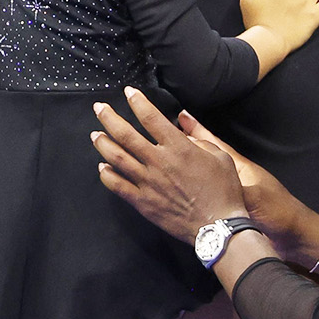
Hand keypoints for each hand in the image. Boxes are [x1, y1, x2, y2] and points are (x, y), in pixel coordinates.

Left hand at [91, 89, 246, 242]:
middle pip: (126, 134)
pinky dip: (107, 174)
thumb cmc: (224, 191)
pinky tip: (102, 167)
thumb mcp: (221, 156)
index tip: (129, 93)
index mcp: (179, 148)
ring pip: (117, 158)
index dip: (137, 102)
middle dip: (109, 117)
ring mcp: (148, 183)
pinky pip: (118, 185)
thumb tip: (183, 125)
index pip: (151, 117)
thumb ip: (200, 138)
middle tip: (99, 108)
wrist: (218, 225)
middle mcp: (159, 162)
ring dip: (103, 143)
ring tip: (95, 134)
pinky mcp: (143, 202)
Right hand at [177, 111, 313, 258]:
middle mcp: (234, 178)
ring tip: (168, 159)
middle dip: (189, 144)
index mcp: (240, 168)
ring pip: (205, 176)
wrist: (295, 238)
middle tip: (167, 134)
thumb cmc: (279, 212)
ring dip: (188, 167)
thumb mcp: (254, 196)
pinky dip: (193, 192)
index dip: (198, 130)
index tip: (182, 115)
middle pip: (207, 156)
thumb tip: (205, 181)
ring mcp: (233, 194)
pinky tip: (181, 192)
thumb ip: (231, 187)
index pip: (215, 144)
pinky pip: (207, 197)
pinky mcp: (232, 212)